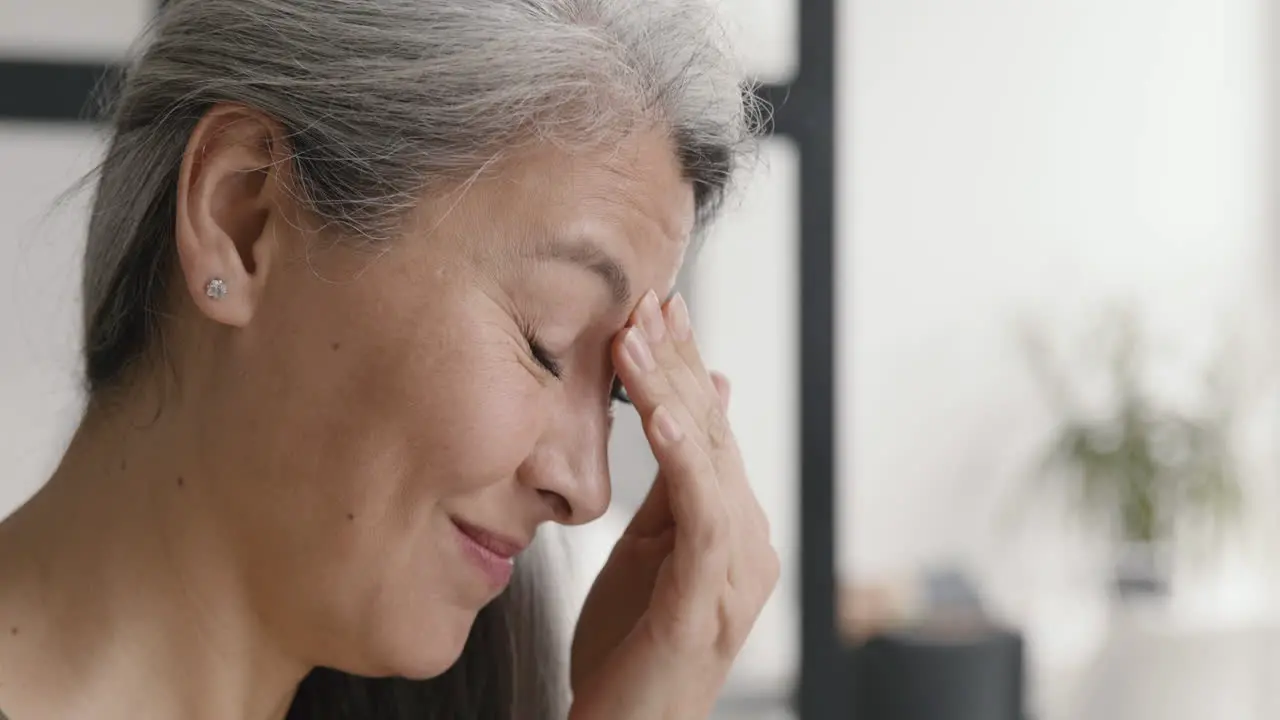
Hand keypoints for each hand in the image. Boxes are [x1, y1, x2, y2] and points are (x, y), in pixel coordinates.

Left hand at [569, 290, 779, 719]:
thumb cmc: (633, 648)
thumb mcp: (649, 548)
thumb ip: (673, 482)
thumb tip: (691, 405)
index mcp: (732, 524)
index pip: (711, 426)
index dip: (686, 363)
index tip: (657, 306)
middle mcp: (749, 540)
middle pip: (715, 430)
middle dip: (678, 360)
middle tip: (648, 300)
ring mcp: (736, 571)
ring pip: (710, 461)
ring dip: (671, 392)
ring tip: (637, 336)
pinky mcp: (707, 600)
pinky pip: (700, 515)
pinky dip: (681, 458)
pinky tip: (659, 414)